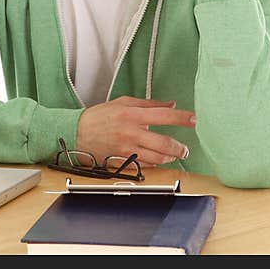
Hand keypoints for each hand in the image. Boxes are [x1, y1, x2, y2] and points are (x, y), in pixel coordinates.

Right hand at [75, 96, 194, 166]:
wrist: (76, 133)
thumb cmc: (99, 116)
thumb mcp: (123, 102)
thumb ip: (148, 104)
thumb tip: (170, 104)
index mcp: (132, 114)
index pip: (163, 115)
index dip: (181, 118)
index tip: (194, 119)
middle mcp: (131, 132)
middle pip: (164, 143)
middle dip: (179, 148)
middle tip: (185, 149)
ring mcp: (126, 149)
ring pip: (157, 158)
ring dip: (169, 157)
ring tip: (174, 154)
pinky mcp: (122, 162)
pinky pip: (145, 166)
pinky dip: (155, 163)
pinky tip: (158, 159)